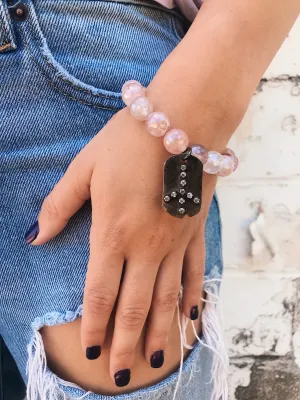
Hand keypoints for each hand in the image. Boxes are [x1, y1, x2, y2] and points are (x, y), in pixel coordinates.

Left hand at [27, 108, 216, 385]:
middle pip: (135, 305)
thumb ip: (59, 205)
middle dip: (126, 343)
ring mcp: (175, 241)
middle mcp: (146, 245)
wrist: (181, 121)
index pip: (100, 291)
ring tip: (155, 361)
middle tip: (123, 375)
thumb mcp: (85, 167)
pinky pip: (196, 273)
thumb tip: (35, 236)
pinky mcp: (195, 231)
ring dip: (159, 332)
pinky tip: (192, 320)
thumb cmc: (128, 141)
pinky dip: (194, 299)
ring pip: (167, 298)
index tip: (93, 352)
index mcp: (113, 231)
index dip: (95, 325)